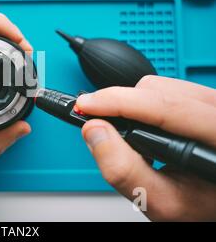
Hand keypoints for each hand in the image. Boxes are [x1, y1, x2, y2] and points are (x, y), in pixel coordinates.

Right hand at [76, 75, 215, 220]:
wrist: (214, 202)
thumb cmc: (201, 205)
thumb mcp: (163, 202)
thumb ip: (126, 171)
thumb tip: (95, 132)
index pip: (165, 106)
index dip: (119, 102)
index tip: (87, 106)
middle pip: (158, 89)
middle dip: (120, 104)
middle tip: (96, 122)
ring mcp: (212, 104)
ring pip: (160, 85)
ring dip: (132, 104)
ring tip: (128, 132)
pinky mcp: (202, 101)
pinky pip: (166, 89)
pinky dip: (144, 104)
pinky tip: (144, 126)